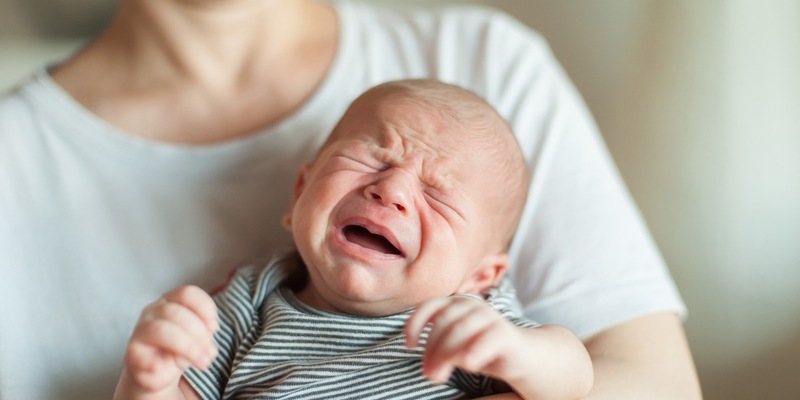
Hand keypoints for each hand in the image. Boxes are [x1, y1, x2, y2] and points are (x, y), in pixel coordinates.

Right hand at [122, 286, 218, 393]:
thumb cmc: (179, 350)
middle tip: (210, 353)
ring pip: (161, 330)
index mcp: (170, 302)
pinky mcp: (131, 354)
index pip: (187, 293)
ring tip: (201, 362)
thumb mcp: (196, 340)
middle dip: (199, 334)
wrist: (155, 372)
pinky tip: (162, 369)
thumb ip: (202, 337)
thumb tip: (205, 347)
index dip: (205, 307)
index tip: (215, 327)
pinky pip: (140, 356)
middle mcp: (152, 312)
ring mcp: (139, 331)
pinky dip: (153, 364)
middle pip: (176, 313)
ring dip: (187, 347)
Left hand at [405, 295, 520, 384]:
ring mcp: (489, 316)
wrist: (520, 356)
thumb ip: (439, 350)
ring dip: (446, 355)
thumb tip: (428, 368)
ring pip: (460, 329)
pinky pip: (488, 338)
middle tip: (428, 373)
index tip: (409, 346)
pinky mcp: (504, 332)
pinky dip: (476, 350)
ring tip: (439, 376)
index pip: (429, 306)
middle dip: (431, 349)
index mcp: (455, 304)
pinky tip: (469, 366)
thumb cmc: (480, 349)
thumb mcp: (453, 348)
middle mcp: (471, 305)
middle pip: (443, 322)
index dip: (415, 324)